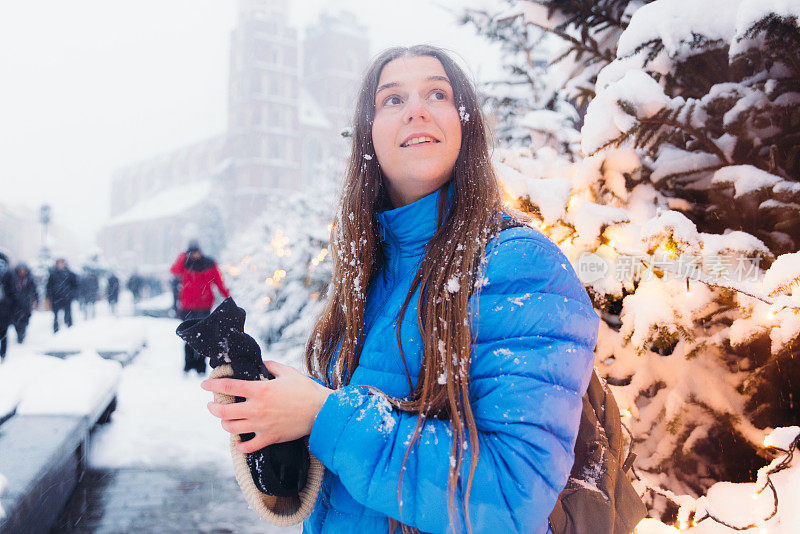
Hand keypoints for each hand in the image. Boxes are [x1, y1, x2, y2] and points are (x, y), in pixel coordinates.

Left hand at [201, 360, 332, 453]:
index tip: (204, 385)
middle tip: (211, 405)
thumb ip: (271, 367)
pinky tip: (239, 441)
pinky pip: (248, 447)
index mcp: (261, 390)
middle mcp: (257, 408)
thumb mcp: (288, 372)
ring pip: (232, 428)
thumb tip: (261, 364)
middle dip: (213, 408)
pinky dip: (240, 445)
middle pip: (224, 411)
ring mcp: (262, 425)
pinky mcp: (269, 437)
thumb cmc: (305, 389)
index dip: (213, 385)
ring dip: (224, 423)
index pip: (229, 387)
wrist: (321, 411)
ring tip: (225, 419)